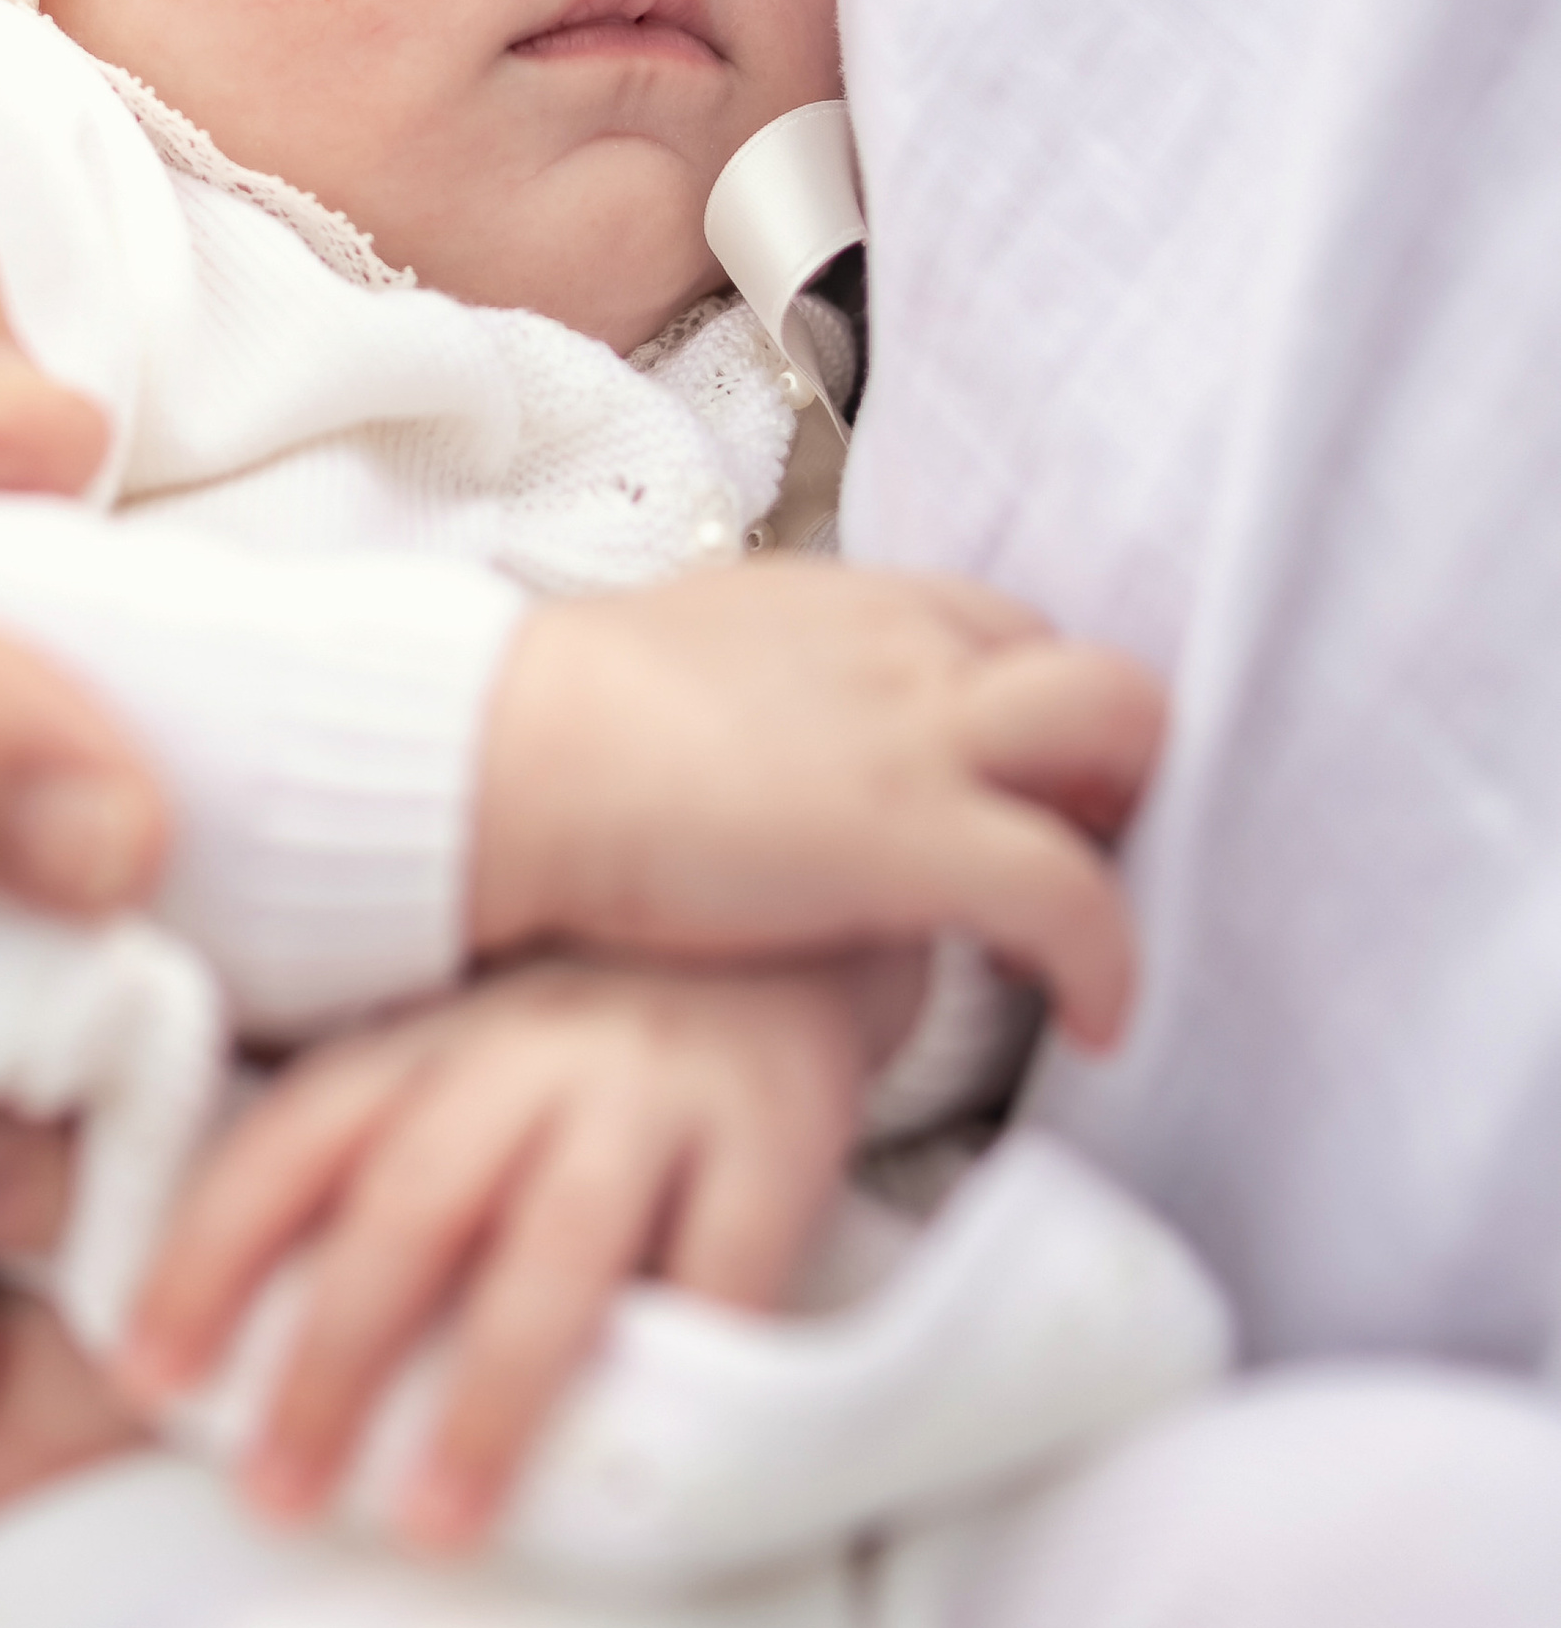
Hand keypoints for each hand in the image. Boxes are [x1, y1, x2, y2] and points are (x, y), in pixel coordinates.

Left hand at [125, 955, 907, 1552]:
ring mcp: (651, 1085)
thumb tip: (216, 1361)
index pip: (292, 1141)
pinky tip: (643, 1466)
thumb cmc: (582, 1060)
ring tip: (437, 1525)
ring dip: (486, 1397)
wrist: (782, 933)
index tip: (146, 1380)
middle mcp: (526, 1048)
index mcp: (425, 1041)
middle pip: (409, 1202)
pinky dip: (681, 1363)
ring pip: (553, 1245)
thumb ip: (367, 1186)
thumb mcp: (459, 1081)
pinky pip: (724, 1261)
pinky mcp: (775, 1126)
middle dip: (331, 1359)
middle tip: (276, 1498)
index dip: (208, 1254)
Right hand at [469, 558, 1156, 1043]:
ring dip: (1130, 826)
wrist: (498, 753)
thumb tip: (740, 748)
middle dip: (1111, 762)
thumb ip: (748, 691)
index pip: (996, 627)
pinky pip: (1076, 894)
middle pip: (1083, 667)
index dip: (1028, 714)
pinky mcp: (918, 836)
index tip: (1021, 793)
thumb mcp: (676, 666)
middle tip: (1077, 859)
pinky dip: (1110, 961)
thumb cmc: (544, 727)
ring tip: (1093, 934)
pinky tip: (1093, 1023)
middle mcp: (904, 645)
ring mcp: (920, 733)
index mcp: (844, 604)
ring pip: (1120, 731)